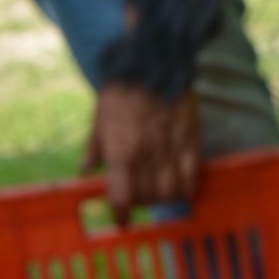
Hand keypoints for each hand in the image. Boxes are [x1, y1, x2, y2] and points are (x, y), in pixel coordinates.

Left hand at [82, 84, 201, 225]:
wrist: (155, 58)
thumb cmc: (122, 86)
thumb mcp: (100, 115)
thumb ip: (94, 146)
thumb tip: (85, 170)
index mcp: (121, 150)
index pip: (122, 198)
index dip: (122, 215)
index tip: (122, 220)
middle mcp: (146, 154)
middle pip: (147, 198)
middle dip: (141, 203)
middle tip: (139, 197)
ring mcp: (171, 148)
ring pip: (170, 192)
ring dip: (164, 198)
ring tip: (159, 191)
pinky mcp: (191, 139)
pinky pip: (193, 176)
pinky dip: (187, 188)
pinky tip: (181, 186)